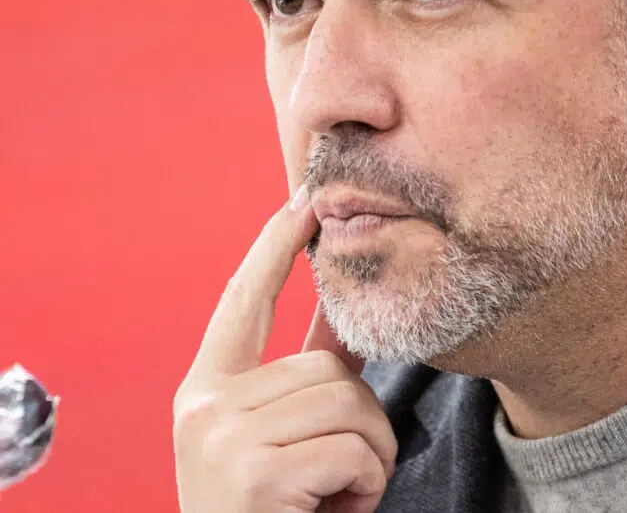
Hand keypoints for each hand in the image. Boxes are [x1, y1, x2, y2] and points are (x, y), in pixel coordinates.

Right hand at [173, 186, 397, 512]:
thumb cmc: (271, 510)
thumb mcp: (275, 438)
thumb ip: (301, 378)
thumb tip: (341, 321)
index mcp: (206, 389)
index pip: (245, 298)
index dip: (275, 244)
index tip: (303, 198)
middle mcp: (203, 404)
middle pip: (325, 365)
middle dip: (359, 416)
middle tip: (345, 469)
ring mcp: (222, 437)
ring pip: (347, 400)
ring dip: (368, 453)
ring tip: (340, 490)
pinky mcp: (253, 474)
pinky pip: (352, 447)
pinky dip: (366, 482)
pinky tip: (336, 509)